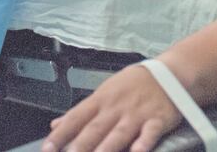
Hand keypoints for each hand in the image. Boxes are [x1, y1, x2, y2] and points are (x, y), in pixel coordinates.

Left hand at [42, 65, 181, 151]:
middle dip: (80, 146)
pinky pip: (150, 132)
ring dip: (107, 148)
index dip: (60, 134)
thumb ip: (81, 112)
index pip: (75, 118)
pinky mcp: (157, 119)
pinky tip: (137, 151)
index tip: (47, 148)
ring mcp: (137, 114)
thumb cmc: (133, 84)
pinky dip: (144, 142)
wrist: (169, 72)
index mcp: (101, 100)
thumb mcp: (105, 92)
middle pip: (95, 129)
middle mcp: (116, 107)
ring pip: (119, 133)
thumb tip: (56, 124)